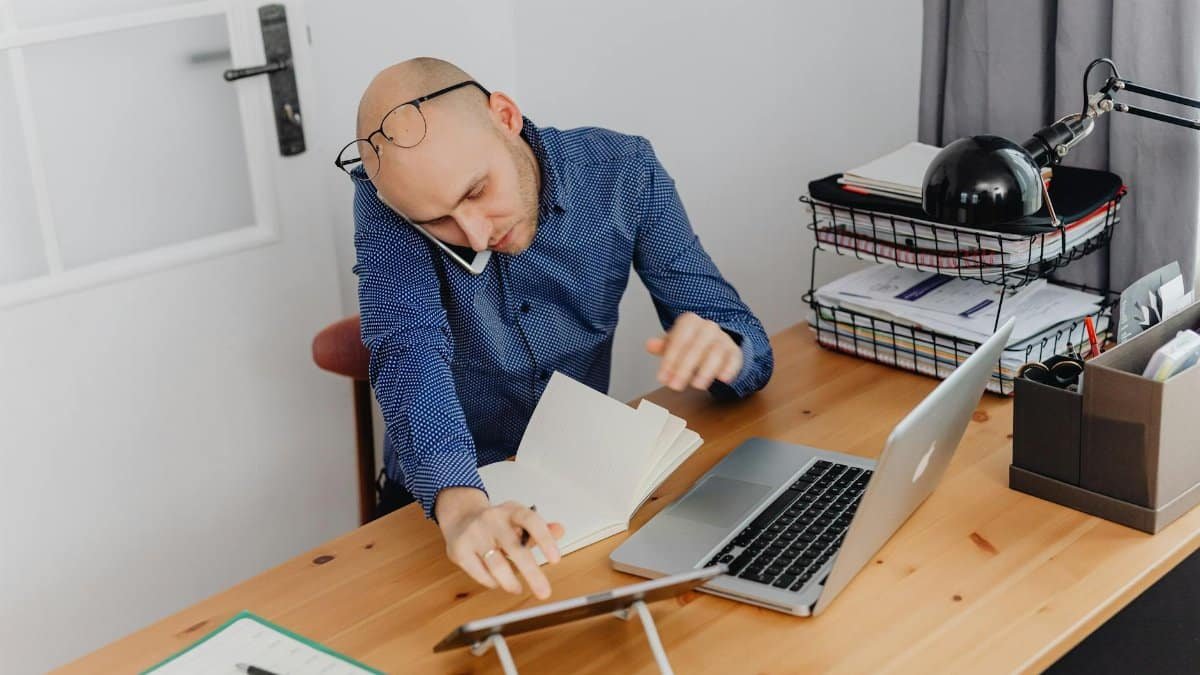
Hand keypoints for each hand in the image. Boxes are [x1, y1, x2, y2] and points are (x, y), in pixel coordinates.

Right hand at [435, 487, 565, 598]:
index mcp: (511, 511)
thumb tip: (560, 530)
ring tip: (517, 588)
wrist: (460, 516)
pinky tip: (497, 581)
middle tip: (544, 592)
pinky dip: (493, 582)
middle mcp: (492, 520)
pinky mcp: (460, 550)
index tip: (555, 560)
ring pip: (496, 565)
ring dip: (511, 582)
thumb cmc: (496, 523)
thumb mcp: (518, 519)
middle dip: (532, 574)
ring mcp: (474, 534)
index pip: (531, 521)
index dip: (545, 540)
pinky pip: (481, 574)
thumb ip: (540, 528)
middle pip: (515, 549)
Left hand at [645, 313, 742, 391]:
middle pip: (696, 347)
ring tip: (697, 385)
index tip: (662, 378)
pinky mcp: (735, 351)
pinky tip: (722, 379)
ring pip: (716, 352)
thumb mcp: (674, 343)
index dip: (670, 360)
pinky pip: (734, 359)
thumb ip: (662, 346)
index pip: (679, 339)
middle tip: (675, 386)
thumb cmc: (690, 344)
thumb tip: (650, 345)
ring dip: (706, 370)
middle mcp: (708, 327)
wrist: (714, 342)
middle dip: (684, 368)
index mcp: (690, 322)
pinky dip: (729, 369)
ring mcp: (723, 339)